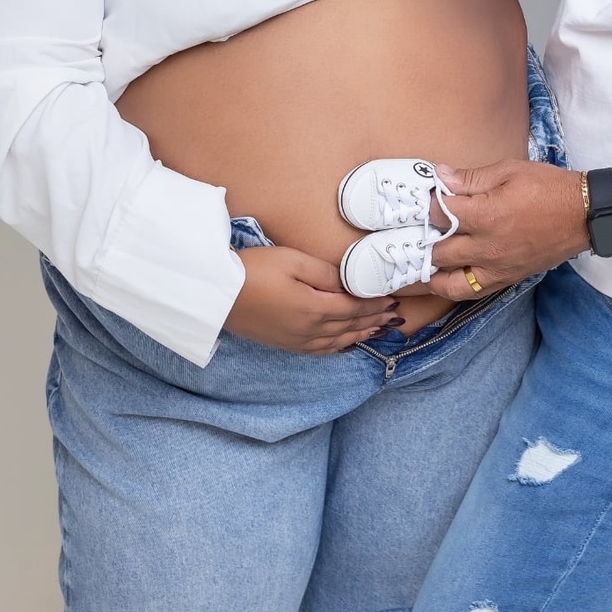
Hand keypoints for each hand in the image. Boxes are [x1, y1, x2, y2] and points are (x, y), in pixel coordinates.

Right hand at [224, 245, 400, 351]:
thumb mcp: (293, 261)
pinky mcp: (285, 344)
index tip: (392, 298)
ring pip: (338, 341)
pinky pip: (321, 350)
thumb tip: (351, 281)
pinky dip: (339, 347)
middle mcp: (310, 330)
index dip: (376, 303)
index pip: (355, 307)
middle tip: (394, 315)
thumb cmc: (254, 270)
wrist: (217, 294)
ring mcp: (296, 341)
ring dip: (361, 334)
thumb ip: (326, 273)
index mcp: (315, 309)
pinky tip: (345, 343)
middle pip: (350, 326)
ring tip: (379, 329)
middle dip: (374, 319)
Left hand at [425, 159, 586, 300]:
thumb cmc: (548, 188)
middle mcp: (487, 248)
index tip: (422, 199)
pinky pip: (473, 292)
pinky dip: (454, 288)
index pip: (439, 214)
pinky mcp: (507, 278)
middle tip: (412, 233)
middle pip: (438, 251)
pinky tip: (446, 279)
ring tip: (419, 265)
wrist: (583, 215)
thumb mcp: (508, 171)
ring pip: (450, 284)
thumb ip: (471, 178)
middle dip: (422, 241)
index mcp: (485, 215)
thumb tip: (441, 177)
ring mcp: (497, 268)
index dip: (426, 205)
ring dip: (431, 275)